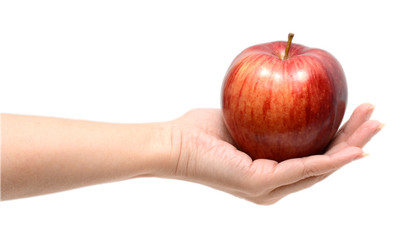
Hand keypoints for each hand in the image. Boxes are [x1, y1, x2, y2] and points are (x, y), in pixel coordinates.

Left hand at [169, 103, 382, 204]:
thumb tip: (286, 97)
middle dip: (353, 141)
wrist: (173, 145)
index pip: (312, 156)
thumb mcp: (242, 120)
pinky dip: (329, 160)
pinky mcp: (260, 184)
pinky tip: (350, 150)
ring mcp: (268, 188)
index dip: (339, 139)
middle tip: (376, 119)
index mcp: (271, 171)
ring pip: (319, 168)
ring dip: (350, 148)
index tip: (357, 117)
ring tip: (373, 126)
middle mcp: (274, 184)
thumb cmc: (201, 132)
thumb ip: (266, 119)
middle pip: (322, 163)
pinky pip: (302, 169)